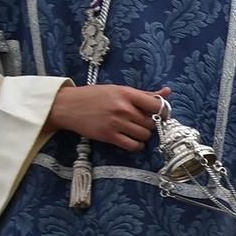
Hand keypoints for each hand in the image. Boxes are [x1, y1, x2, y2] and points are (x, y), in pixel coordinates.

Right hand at [50, 84, 171, 150]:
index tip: (160, 114)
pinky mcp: (109, 136)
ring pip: (145, 135)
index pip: (157, 105)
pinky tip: (132, 140)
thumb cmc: (94, 96)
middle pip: (152, 122)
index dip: (163, 112)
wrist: (68, 106)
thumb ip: (144, 94)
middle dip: (150, 124)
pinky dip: (136, 145)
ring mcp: (116, 123)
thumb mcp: (118, 89)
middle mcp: (124, 108)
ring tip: (135, 130)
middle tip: (142, 122)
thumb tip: (167, 92)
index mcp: (127, 94)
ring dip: (143, 135)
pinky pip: (133, 145)